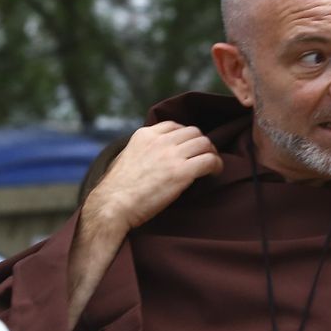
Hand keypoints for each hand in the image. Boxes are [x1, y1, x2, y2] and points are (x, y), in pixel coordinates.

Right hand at [84, 122, 223, 232]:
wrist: (113, 205)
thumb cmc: (117, 190)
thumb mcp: (126, 158)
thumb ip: (142, 151)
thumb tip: (153, 158)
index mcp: (144, 135)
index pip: (174, 126)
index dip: (186, 136)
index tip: (188, 148)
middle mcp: (159, 141)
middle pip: (193, 132)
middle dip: (201, 143)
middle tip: (204, 157)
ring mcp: (171, 155)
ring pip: (204, 143)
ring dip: (211, 153)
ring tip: (211, 166)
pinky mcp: (181, 172)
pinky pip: (209, 160)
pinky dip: (216, 165)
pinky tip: (214, 173)